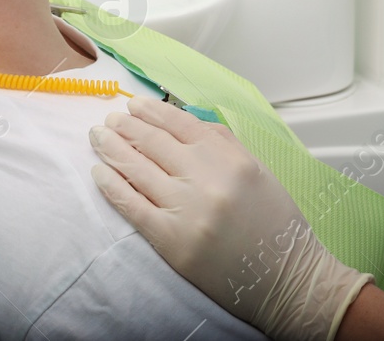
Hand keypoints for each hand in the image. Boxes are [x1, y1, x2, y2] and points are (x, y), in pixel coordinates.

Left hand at [89, 96, 372, 340]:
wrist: (284, 278)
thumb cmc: (274, 223)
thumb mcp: (258, 170)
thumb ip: (223, 142)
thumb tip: (184, 121)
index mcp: (231, 159)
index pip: (181, 123)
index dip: (152, 112)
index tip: (134, 106)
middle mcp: (206, 180)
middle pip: (154, 143)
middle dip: (126, 127)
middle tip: (109, 119)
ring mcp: (186, 211)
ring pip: (138, 170)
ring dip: (113, 149)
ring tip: (98, 137)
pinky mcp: (170, 241)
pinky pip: (132, 206)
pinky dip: (112, 186)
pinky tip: (99, 173)